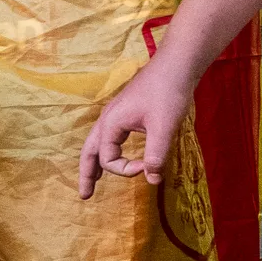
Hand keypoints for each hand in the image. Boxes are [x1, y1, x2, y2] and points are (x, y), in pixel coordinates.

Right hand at [79, 53, 192, 194]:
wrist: (176, 65)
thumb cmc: (168, 92)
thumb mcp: (163, 127)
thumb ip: (156, 154)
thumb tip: (152, 180)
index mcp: (111, 124)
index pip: (108, 159)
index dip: (126, 169)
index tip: (148, 168)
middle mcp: (108, 120)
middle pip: (89, 152)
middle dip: (86, 174)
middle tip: (85, 195)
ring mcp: (117, 115)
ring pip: (98, 143)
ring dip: (95, 162)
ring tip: (94, 179)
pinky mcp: (128, 112)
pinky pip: (110, 137)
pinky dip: (108, 150)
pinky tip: (117, 153)